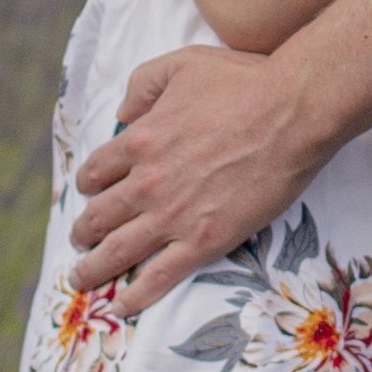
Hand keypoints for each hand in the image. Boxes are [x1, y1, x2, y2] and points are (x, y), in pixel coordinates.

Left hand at [69, 44, 319, 303]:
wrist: (292, 112)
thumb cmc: (244, 82)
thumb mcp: (182, 64)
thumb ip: (143, 85)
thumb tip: (122, 112)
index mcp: (139, 140)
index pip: (96, 171)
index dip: (88, 185)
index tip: (89, 193)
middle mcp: (146, 183)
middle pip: (98, 216)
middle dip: (82, 232)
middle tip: (80, 241)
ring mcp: (172, 216)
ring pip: (117, 252)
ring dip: (93, 269)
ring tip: (82, 279)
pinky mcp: (203, 241)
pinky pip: (158, 277)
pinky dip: (134, 297)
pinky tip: (120, 308)